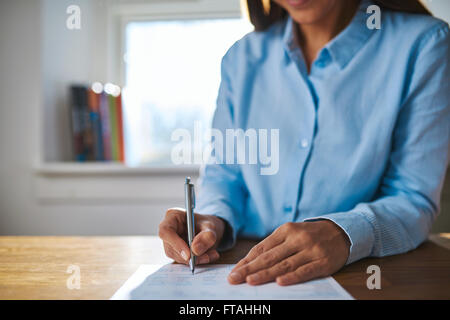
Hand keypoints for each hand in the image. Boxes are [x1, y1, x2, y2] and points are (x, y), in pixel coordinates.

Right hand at [158, 208, 224, 264]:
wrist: (210, 230)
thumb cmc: (207, 224)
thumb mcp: (212, 226)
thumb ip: (207, 236)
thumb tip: (195, 249)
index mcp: (173, 216)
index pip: (166, 231)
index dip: (175, 243)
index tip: (188, 254)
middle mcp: (169, 229)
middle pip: (171, 247)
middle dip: (189, 256)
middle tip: (206, 257)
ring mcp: (170, 242)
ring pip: (177, 256)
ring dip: (195, 260)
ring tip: (211, 255)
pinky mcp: (176, 252)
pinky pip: (184, 261)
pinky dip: (197, 261)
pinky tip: (209, 256)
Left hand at [228, 220, 349, 285]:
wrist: (341, 231)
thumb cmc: (310, 235)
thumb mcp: (291, 233)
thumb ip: (273, 246)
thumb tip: (250, 262)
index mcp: (286, 230)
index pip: (262, 248)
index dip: (247, 261)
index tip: (234, 271)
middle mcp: (297, 238)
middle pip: (269, 257)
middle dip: (249, 269)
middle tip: (234, 278)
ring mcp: (310, 250)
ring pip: (284, 264)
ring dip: (265, 274)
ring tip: (250, 281)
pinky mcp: (322, 262)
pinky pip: (304, 271)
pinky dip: (292, 277)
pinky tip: (280, 282)